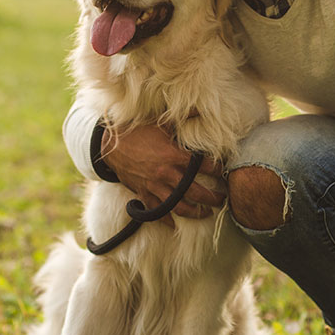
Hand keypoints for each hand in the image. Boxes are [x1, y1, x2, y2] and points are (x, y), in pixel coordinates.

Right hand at [101, 124, 224, 224]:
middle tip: (222, 198)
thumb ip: (182, 118)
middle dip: (212, 197)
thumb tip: (198, 109)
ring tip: (206, 213)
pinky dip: (167, 220)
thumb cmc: (137, 131)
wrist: (110, 145)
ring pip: (180, 206)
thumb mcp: (161, 123)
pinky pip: (157, 212)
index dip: (217, 169)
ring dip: (196, 212)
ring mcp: (155, 186)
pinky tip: (175, 224)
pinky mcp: (143, 194)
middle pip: (196, 192)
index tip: (224, 172)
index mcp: (175, 155)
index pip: (204, 166)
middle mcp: (167, 174)